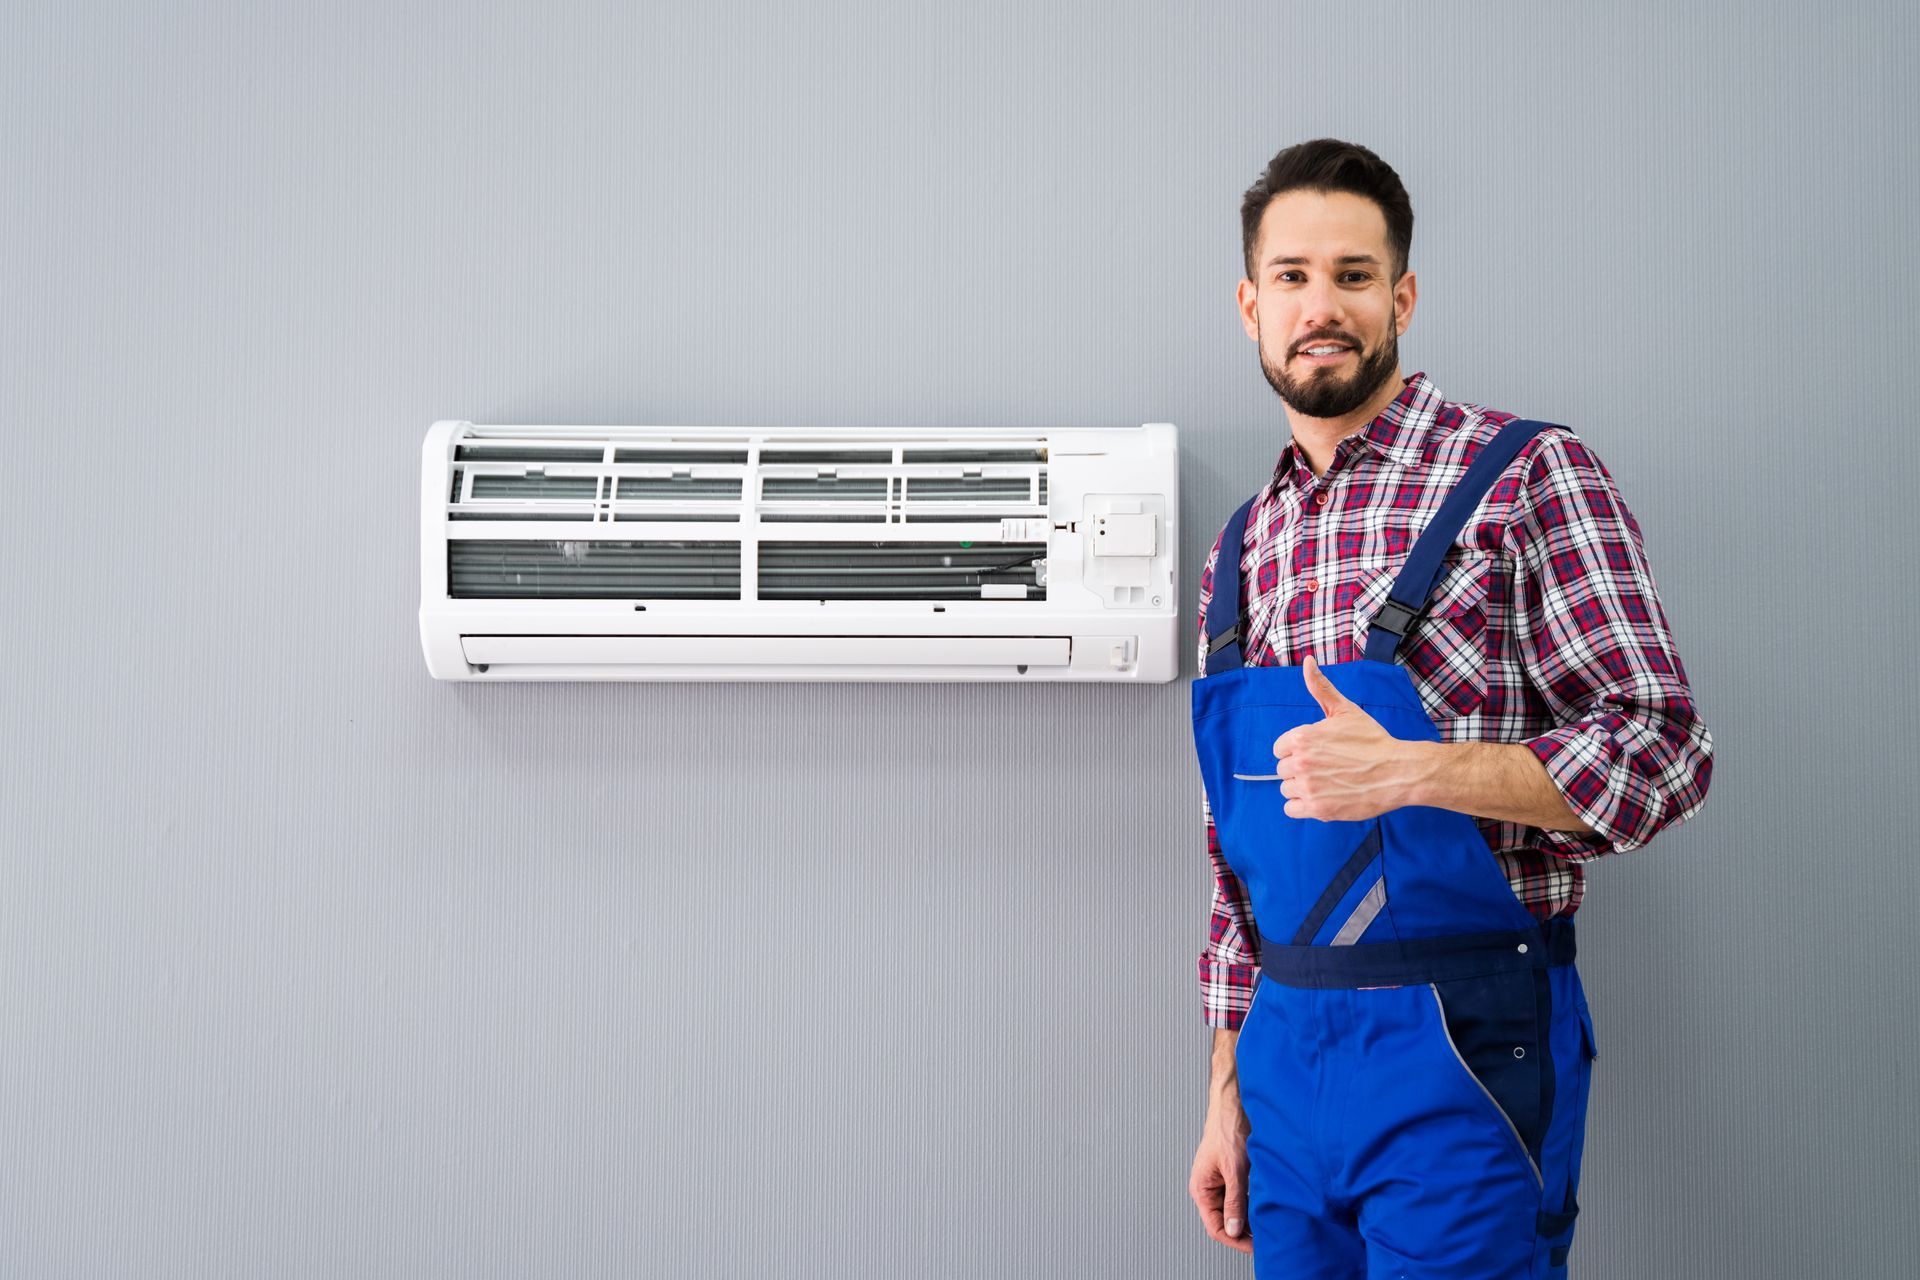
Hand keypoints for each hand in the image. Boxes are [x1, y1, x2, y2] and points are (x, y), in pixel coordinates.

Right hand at [1189, 1105, 1252, 1253]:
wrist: (1234, 1106)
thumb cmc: (1228, 1130)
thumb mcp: (1234, 1169)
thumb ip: (1234, 1202)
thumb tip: (1234, 1230)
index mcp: (1201, 1188)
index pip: (1215, 1227)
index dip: (1235, 1240)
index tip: (1254, 1246)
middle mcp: (1208, 1188)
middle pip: (1224, 1222)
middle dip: (1243, 1233)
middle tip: (1264, 1239)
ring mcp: (1219, 1183)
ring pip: (1233, 1212)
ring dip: (1248, 1220)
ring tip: (1266, 1225)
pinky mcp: (1231, 1176)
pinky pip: (1239, 1199)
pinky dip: (1251, 1206)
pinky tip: (1264, 1208)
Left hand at [1272, 655, 1417, 822]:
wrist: (1397, 772)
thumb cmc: (1372, 741)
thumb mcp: (1345, 710)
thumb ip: (1320, 687)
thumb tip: (1307, 661)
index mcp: (1302, 737)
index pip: (1280, 748)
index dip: (1297, 750)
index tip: (1316, 753)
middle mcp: (1301, 762)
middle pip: (1283, 770)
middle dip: (1300, 769)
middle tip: (1325, 768)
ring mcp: (1308, 787)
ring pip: (1287, 790)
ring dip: (1302, 788)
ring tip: (1326, 783)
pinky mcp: (1317, 809)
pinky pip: (1291, 809)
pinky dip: (1303, 806)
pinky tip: (1321, 798)